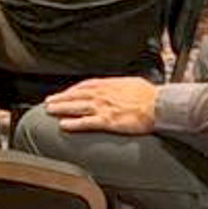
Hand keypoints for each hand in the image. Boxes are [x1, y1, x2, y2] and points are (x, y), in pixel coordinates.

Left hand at [42, 77, 159, 134]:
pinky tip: (63, 125)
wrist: (158, 105)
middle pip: (76, 95)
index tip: (63, 93)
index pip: (85, 85)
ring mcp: (104, 107)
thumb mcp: (132, 83)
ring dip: (61, 108)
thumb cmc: (150, 96)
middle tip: (49, 102)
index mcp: (109, 84)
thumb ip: (120, 85)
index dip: (72, 90)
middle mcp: (103, 94)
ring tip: (50, 111)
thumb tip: (116, 86)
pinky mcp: (108, 121)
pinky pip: (86, 122)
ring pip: (76, 107)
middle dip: (60, 98)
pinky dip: (73, 123)